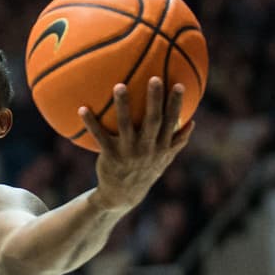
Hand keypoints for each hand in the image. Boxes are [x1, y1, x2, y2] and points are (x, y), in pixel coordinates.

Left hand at [79, 77, 195, 212]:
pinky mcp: (110, 156)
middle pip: (153, 120)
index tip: (178, 85)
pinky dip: (91, 123)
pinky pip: (99, 136)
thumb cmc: (145, 172)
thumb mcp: (165, 160)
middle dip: (155, 99)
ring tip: (119, 86)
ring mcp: (128, 152)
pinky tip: (82, 108)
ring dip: (123, 105)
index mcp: (161, 147)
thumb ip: (178, 141)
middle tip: (154, 78)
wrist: (123, 195)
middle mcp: (147, 148)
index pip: (171, 122)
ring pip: (126, 125)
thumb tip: (192, 122)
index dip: (175, 105)